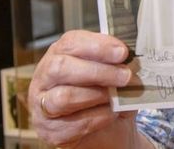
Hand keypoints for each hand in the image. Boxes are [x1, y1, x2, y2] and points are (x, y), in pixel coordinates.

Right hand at [28, 30, 140, 148]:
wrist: (103, 130)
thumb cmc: (105, 93)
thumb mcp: (112, 72)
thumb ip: (116, 63)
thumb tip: (131, 60)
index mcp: (60, 54)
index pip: (71, 42)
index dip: (98, 46)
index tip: (122, 52)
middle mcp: (45, 77)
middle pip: (61, 67)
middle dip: (98, 71)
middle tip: (125, 76)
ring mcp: (41, 105)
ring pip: (64, 97)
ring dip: (97, 96)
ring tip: (116, 97)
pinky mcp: (49, 130)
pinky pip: (71, 124)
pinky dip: (97, 118)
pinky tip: (110, 114)